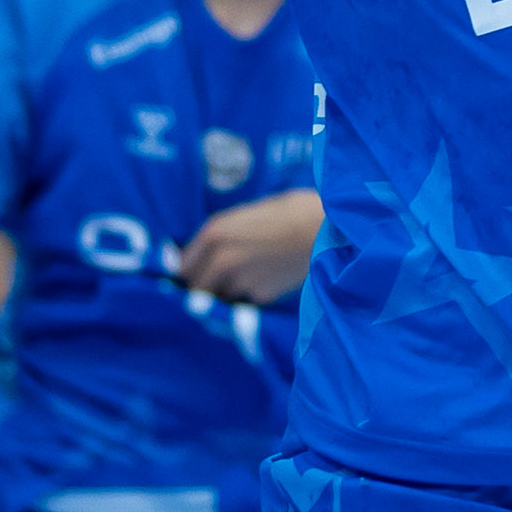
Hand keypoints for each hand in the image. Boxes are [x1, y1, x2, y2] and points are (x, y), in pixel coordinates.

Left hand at [177, 191, 323, 302]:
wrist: (328, 229)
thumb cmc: (294, 210)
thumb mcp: (248, 213)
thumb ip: (224, 234)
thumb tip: (208, 252)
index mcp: (214, 233)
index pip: (182, 267)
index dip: (189, 271)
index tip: (195, 273)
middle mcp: (221, 260)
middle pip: (196, 289)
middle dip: (203, 288)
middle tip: (215, 285)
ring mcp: (241, 281)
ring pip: (220, 298)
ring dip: (226, 295)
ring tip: (246, 281)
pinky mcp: (262, 296)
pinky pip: (246, 300)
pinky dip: (250, 297)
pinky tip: (267, 281)